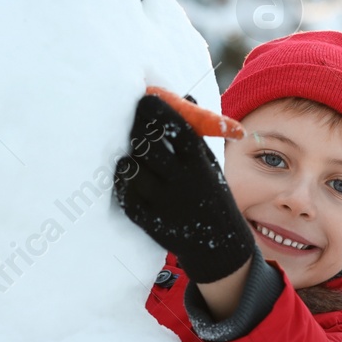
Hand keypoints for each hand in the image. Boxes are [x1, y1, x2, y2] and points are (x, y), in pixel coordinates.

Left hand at [112, 93, 257, 283]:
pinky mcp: (149, 222)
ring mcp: (164, 203)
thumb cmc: (209, 194)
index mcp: (200, 163)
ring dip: (127, 158)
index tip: (145, 98)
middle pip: (146, 144)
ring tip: (133, 158)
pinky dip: (123, 183)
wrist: (217, 244)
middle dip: (135, 128)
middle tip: (132, 123)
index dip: (156, 108)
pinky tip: (129, 180)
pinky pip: (124, 194)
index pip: (174, 126)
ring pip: (130, 168)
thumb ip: (195, 132)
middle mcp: (183, 181)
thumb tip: (184, 96)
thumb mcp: (209, 163)